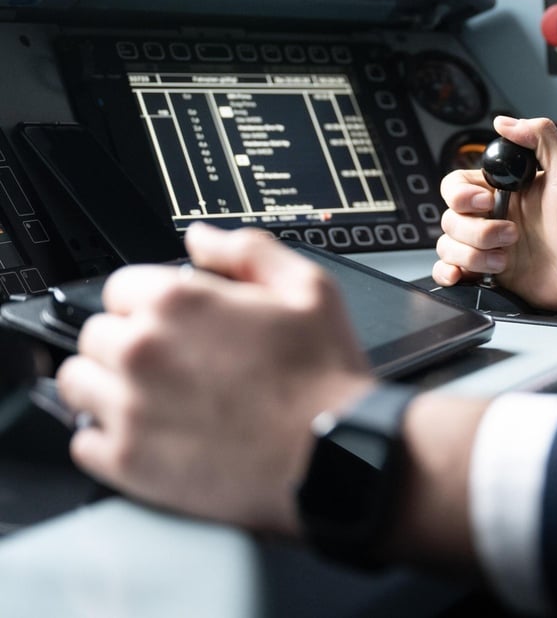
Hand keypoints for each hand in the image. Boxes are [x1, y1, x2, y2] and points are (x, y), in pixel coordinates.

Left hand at [56, 223, 375, 534]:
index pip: (120, 287)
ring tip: (151, 399)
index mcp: (177, 301)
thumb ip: (248, 251)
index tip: (173, 324)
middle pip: (95, 334)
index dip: (149, 303)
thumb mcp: (309, 288)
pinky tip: (147, 435)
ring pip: (77, 384)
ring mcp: (129, 408)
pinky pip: (83, 442)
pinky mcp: (129, 462)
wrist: (334, 454)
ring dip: (106, 387)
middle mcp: (141, 350)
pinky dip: (107, 438)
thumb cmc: (324, 377)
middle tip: (171, 364)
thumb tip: (201, 238)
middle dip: (127, 343)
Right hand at [434, 116, 556, 312]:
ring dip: (471, 254)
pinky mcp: (490, 272)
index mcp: (505, 190)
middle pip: (451, 218)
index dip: (462, 195)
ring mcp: (490, 246)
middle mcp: (493, 217)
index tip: (486, 202)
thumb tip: (506, 122)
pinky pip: (451, 270)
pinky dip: (448, 272)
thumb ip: (541, 137)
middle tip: (510, 234)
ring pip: (448, 245)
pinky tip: (463, 273)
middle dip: (476, 231)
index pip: (458, 185)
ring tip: (504, 259)